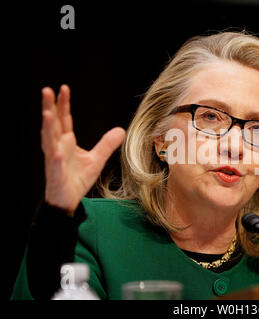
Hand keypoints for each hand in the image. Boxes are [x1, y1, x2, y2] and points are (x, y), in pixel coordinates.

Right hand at [41, 85, 125, 215]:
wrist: (68, 200)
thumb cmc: (77, 178)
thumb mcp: (97, 159)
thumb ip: (106, 144)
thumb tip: (121, 130)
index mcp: (66, 142)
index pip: (64, 119)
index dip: (63, 104)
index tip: (63, 88)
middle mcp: (57, 147)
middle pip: (52, 124)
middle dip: (49, 108)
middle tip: (47, 90)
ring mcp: (54, 160)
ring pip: (48, 141)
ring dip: (47, 128)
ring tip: (47, 113)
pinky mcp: (56, 175)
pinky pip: (55, 166)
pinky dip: (55, 159)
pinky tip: (56, 153)